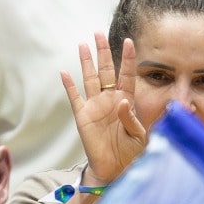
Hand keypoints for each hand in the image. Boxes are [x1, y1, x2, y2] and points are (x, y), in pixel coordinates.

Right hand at [61, 34, 145, 184]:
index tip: (130, 41)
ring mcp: (95, 106)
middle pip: (106, 70)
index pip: (127, 75)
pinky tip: (64, 72)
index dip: (128, 59)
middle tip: (98, 34)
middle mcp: (110, 99)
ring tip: (83, 44)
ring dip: (86, 62)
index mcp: (127, 101)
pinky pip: (75, 98)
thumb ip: (131, 118)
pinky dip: (69, 85)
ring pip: (90, 78)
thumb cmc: (131, 152)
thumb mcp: (139, 135)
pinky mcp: (83, 116)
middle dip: (103, 52)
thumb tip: (121, 102)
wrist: (115, 169)